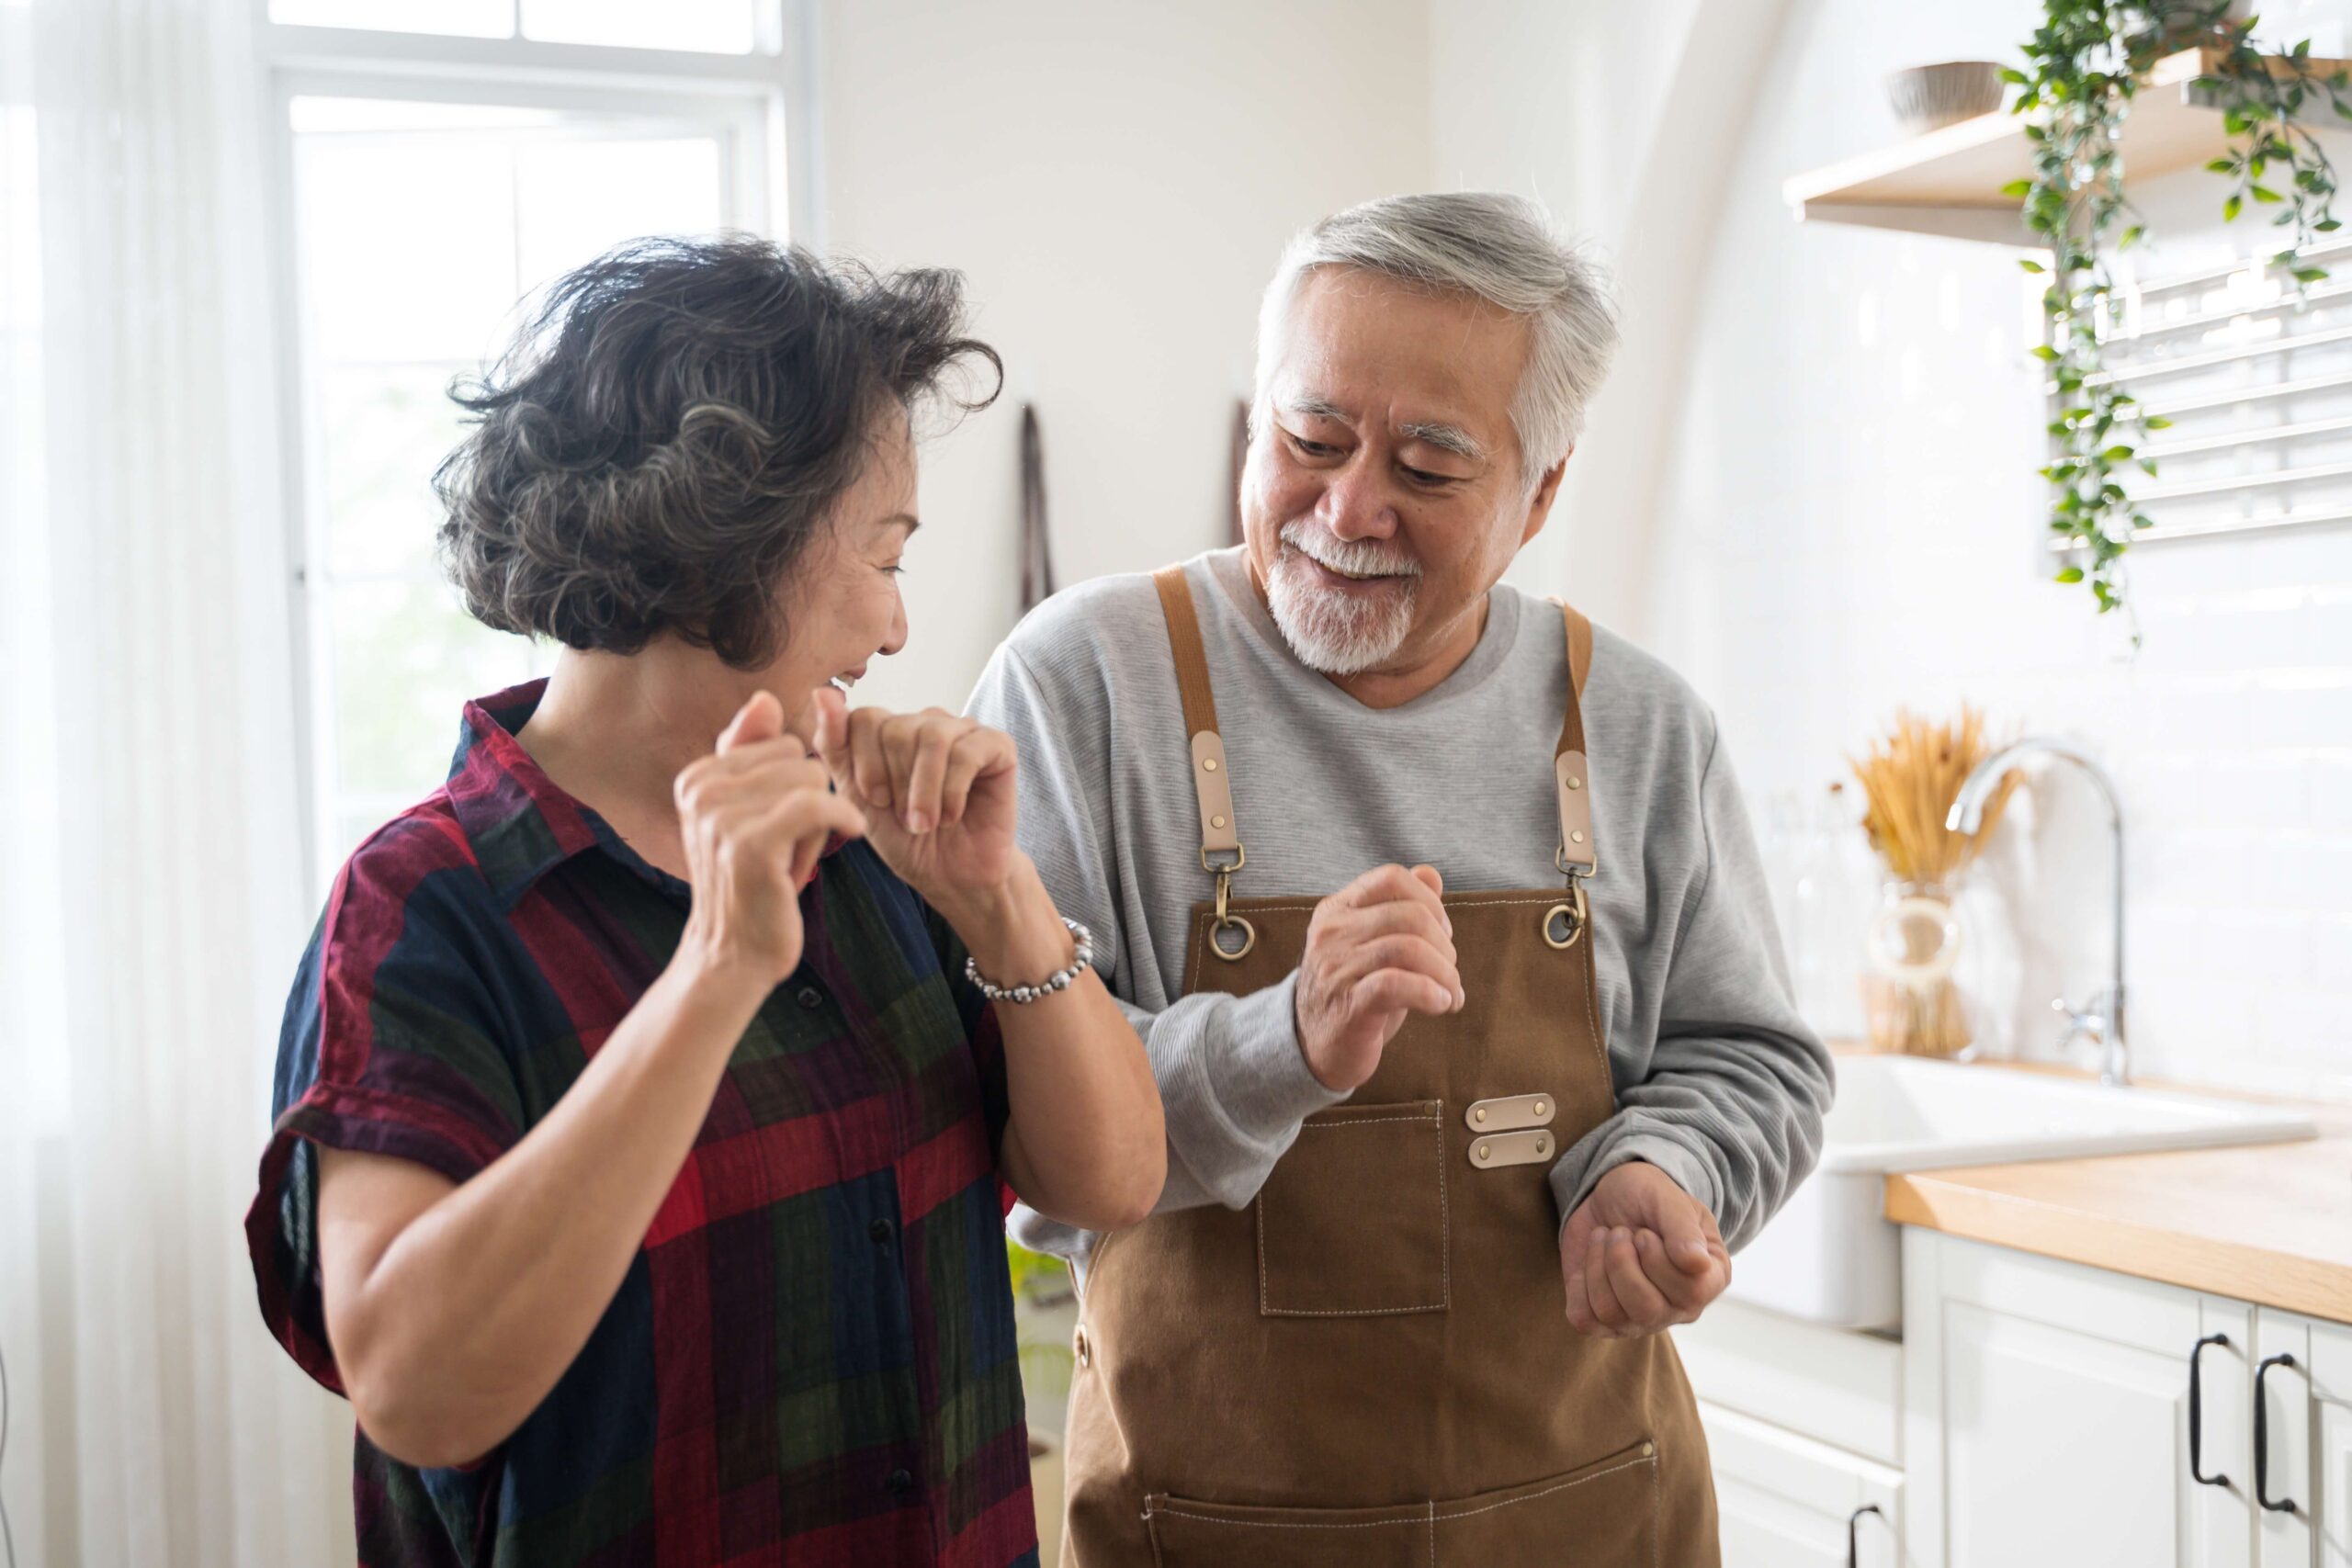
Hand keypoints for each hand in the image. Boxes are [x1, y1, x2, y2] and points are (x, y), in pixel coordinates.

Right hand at [674, 691, 867, 985]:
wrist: (733, 957)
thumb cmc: (750, 886)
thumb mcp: (747, 814)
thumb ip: (751, 756)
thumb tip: (766, 698)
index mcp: (697, 777)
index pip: (781, 744)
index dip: (795, 785)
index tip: (779, 826)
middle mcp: (700, 790)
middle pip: (799, 758)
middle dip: (810, 800)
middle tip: (792, 846)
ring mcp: (721, 817)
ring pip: (813, 780)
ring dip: (821, 822)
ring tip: (797, 857)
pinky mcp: (750, 844)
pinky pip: (819, 805)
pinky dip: (843, 819)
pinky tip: (851, 834)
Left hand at [811, 686, 1017, 904]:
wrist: (952, 876)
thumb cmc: (905, 839)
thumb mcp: (856, 797)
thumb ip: (835, 745)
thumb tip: (822, 692)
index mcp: (891, 730)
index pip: (865, 717)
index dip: (865, 764)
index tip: (876, 801)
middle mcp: (926, 722)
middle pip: (897, 728)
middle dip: (896, 783)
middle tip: (906, 818)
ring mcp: (964, 730)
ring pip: (932, 738)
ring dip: (923, 791)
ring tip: (925, 823)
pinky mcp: (998, 746)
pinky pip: (967, 752)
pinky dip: (952, 792)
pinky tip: (952, 815)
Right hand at [1293, 864, 1464, 1092]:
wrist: (1312, 1047)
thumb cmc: (1353, 991)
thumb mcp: (1374, 944)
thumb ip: (1401, 906)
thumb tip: (1430, 874)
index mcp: (1337, 910)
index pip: (1392, 878)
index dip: (1430, 902)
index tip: (1443, 933)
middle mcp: (1332, 933)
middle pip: (1410, 916)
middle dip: (1444, 946)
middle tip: (1449, 973)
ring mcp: (1336, 968)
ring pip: (1409, 948)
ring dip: (1445, 974)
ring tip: (1451, 994)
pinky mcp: (1348, 1005)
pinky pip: (1397, 984)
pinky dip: (1431, 993)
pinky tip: (1441, 1004)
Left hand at [1560, 1161, 1730, 1337]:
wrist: (1610, 1197)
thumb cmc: (1648, 1198)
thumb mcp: (1667, 1199)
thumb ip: (1684, 1229)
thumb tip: (1696, 1263)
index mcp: (1708, 1279)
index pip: (1690, 1292)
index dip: (1657, 1260)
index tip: (1644, 1233)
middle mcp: (1678, 1308)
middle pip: (1647, 1309)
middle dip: (1621, 1262)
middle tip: (1620, 1232)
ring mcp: (1641, 1319)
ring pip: (1611, 1314)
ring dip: (1598, 1266)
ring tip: (1605, 1240)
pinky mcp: (1602, 1318)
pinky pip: (1584, 1319)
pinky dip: (1579, 1284)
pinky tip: (1591, 1260)